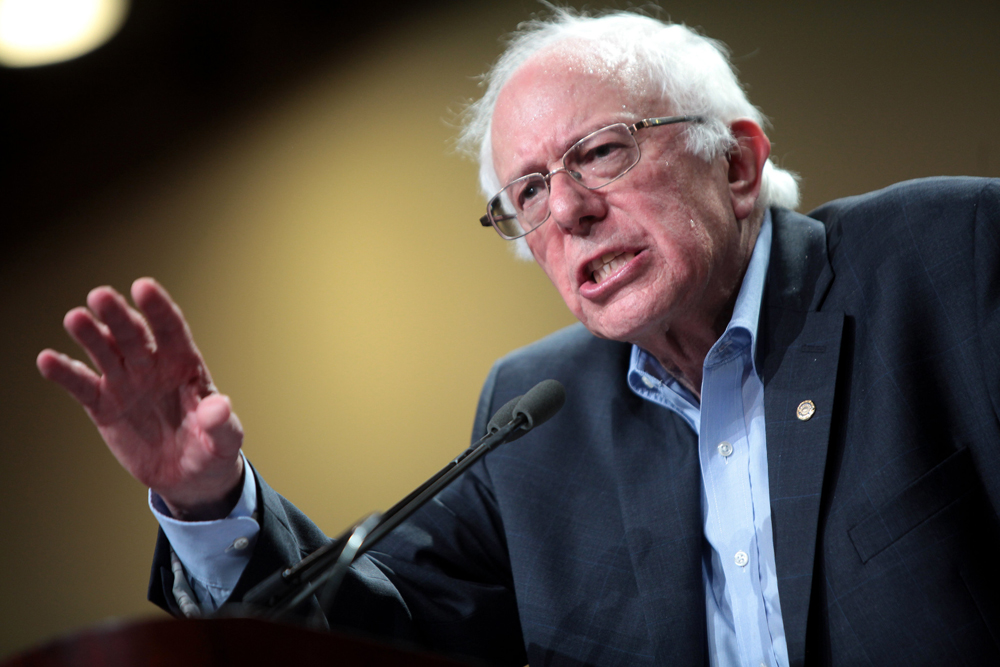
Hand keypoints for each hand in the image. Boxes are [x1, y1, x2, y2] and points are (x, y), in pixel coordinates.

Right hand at [37, 278, 244, 520]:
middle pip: (133, 334)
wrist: (189, 476)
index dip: (158, 308)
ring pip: (105, 352)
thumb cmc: (211, 449)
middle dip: (118, 314)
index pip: (171, 329)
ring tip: (75, 318)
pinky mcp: (104, 406)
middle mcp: (152, 366)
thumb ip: (221, 423)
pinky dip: (64, 373)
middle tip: (100, 295)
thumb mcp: (224, 441)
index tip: (143, 286)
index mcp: (185, 364)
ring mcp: (126, 383)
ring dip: (90, 335)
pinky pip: (82, 386)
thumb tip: (221, 407)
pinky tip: (47, 360)